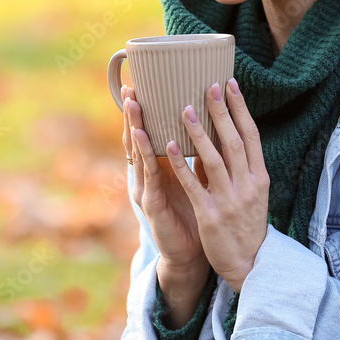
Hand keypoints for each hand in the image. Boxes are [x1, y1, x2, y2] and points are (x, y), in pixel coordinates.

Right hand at [121, 84, 211, 325]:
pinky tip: (147, 139)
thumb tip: (209, 125)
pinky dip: (149, 156)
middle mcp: (148, 177)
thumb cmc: (194, 215)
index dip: (143, 111)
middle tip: (130, 88)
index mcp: (159, 168)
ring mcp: (146, 190)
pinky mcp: (152, 206)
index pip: (148, 133)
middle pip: (137, 139)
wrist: (192, 255)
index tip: (140, 84)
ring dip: (135, 128)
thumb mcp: (196, 179)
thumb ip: (195, 155)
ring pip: (139, 154)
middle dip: (133, 114)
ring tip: (133, 106)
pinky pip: (151, 177)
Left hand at [165, 78, 269, 292]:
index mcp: (260, 177)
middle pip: (234, 142)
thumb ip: (239, 165)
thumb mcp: (253, 191)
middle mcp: (248, 186)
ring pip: (213, 160)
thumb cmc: (246, 222)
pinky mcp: (210, 215)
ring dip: (198, 132)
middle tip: (209, 86)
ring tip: (183, 109)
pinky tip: (169, 146)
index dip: (241, 108)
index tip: (230, 83)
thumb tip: (224, 132)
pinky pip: (193, 185)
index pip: (252, 135)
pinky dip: (181, 164)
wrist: (248, 264)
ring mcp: (229, 201)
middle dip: (221, 112)